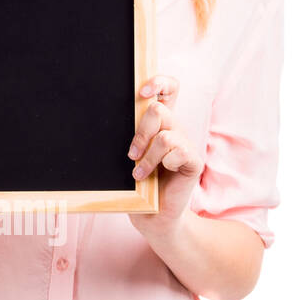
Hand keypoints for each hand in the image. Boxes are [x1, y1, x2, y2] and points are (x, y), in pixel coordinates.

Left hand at [126, 75, 202, 233]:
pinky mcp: (193, 161)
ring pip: (165, 135)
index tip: (142, 92)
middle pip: (159, 110)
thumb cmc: (138, 187)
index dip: (159, 82)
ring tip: (139, 173)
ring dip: (148, 156)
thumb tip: (106, 118)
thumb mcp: (129, 157)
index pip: (169, 89)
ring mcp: (186, 144)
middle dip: (140, 132)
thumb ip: (128, 137)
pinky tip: (159, 175)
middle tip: (131, 154)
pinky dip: (163, 163)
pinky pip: (179, 151)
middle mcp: (175, 129)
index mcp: (160, 124)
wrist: (153, 217)